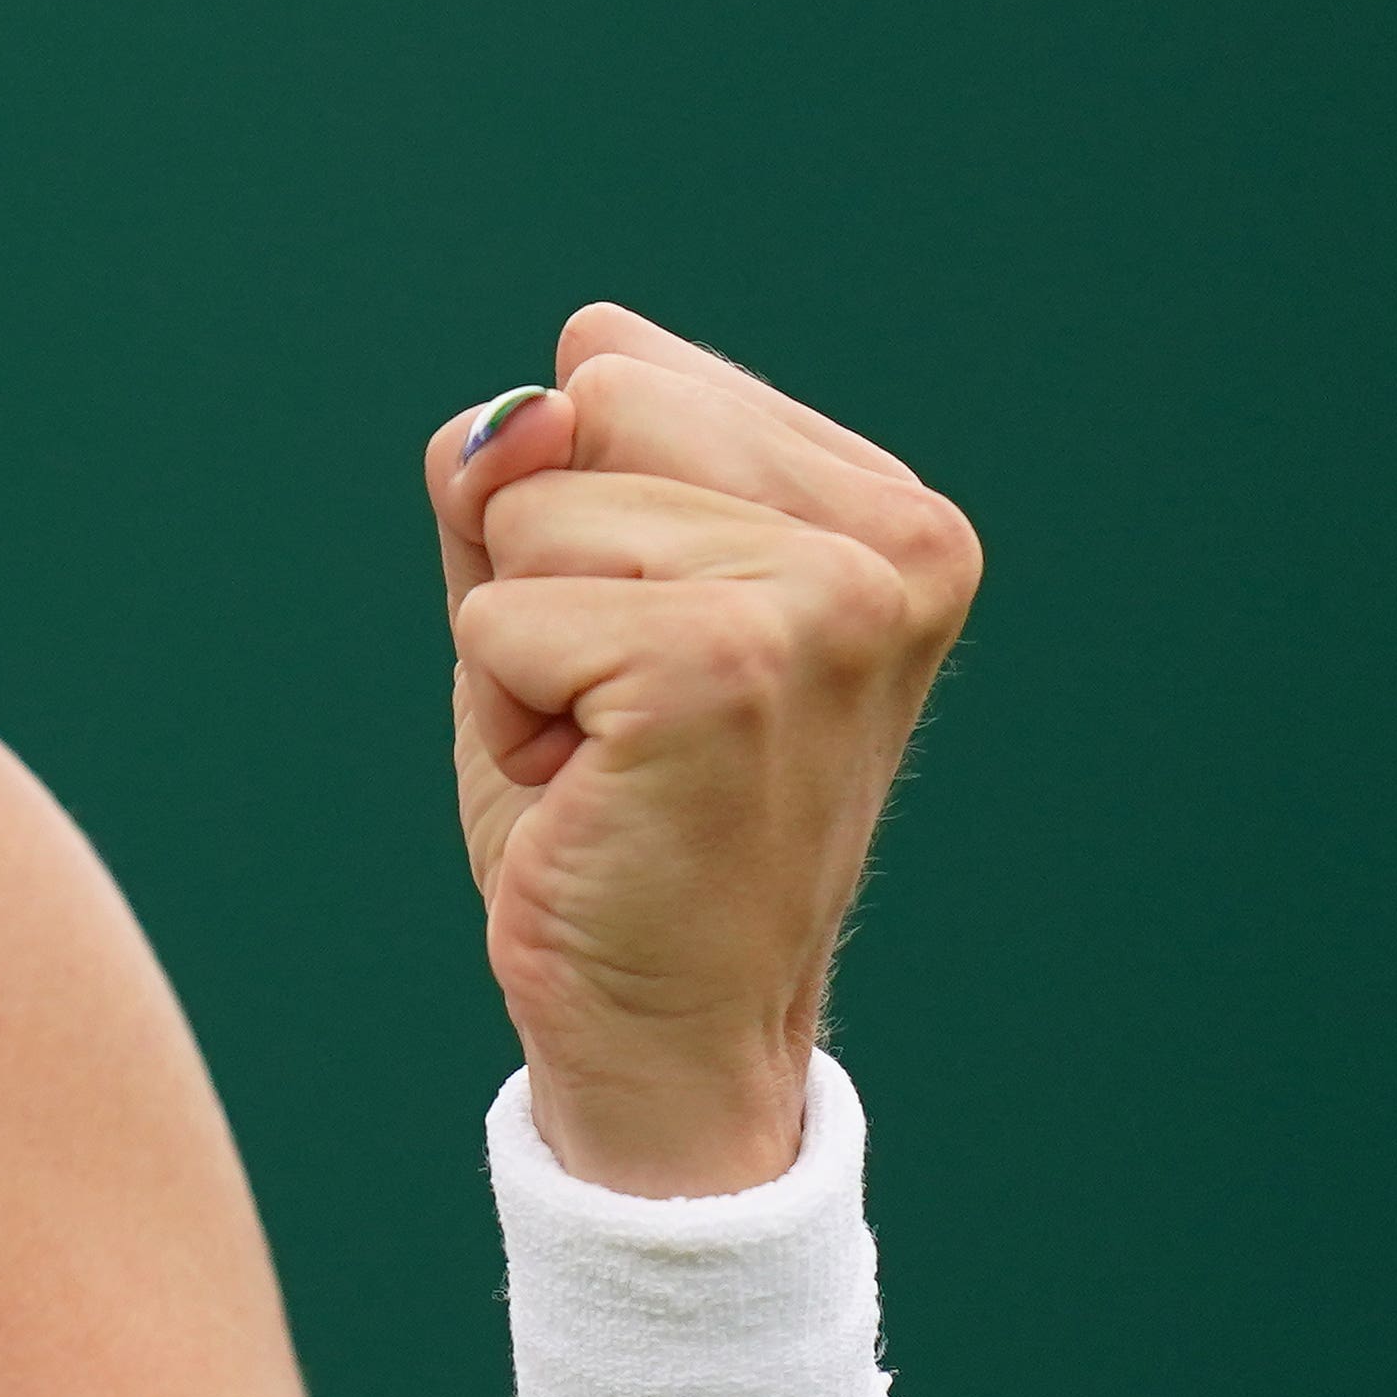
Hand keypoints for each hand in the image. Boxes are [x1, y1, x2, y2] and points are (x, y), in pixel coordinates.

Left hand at [425, 307, 976, 1195]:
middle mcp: (894, 535)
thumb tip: (517, 410)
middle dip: (542, 564)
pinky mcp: (730, 665)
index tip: (642, 648)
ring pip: (530, 511)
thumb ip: (517, 472)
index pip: (616, 360)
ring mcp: (828, 597)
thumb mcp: (550, 596)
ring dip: (524, 647)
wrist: (668, 1036)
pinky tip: (597, 791)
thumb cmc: (610, 814)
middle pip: (582, 405)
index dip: (571, 511)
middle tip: (616, 713)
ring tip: (612, 755)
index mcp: (882, 503)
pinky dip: (507, 711)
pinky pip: (501, 614)